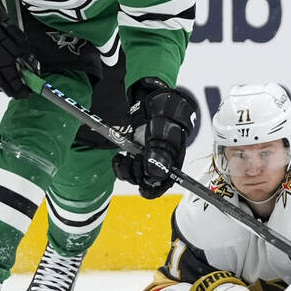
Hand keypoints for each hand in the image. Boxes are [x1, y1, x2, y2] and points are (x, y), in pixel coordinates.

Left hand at [112, 78, 197, 197]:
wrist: (155, 104)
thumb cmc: (165, 116)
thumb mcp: (162, 133)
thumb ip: (158, 155)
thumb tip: (154, 176)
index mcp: (172, 162)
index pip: (162, 185)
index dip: (152, 187)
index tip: (142, 181)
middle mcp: (160, 164)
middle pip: (147, 182)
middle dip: (137, 173)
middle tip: (134, 157)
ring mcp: (147, 160)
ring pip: (135, 177)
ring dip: (127, 170)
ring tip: (124, 157)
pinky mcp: (136, 156)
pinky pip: (126, 170)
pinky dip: (119, 166)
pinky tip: (118, 159)